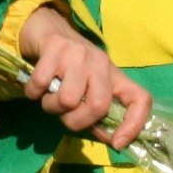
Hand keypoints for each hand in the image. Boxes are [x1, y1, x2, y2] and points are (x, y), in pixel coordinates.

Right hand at [17, 5, 152, 148]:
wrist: (47, 28)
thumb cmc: (69, 66)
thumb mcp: (88, 86)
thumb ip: (96, 112)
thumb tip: (109, 139)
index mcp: (114, 76)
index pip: (140, 99)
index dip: (133, 125)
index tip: (117, 143)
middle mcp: (101, 63)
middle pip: (98, 106)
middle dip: (75, 121)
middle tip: (64, 115)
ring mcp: (78, 54)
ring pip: (67, 99)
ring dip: (51, 107)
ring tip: (48, 97)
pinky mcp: (55, 47)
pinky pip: (40, 85)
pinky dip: (32, 92)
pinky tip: (35, 86)